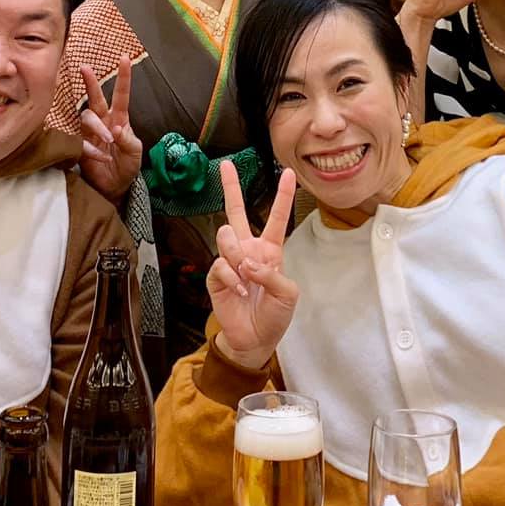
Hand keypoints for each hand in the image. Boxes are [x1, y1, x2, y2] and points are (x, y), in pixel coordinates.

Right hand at [78, 57, 143, 200]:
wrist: (115, 186)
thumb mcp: (135, 151)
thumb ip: (127, 139)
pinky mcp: (79, 146)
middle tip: (85, 68)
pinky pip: (81, 141)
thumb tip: (116, 128)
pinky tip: (102, 158)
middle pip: (95, 98)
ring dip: (98, 128)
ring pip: (87, 118)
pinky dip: (92, 149)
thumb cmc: (128, 165)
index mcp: (119, 119)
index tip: (124, 58)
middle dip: (91, 83)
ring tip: (108, 141)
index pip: (121, 95)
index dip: (123, 77)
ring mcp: (89, 133)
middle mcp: (103, 121)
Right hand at [207, 163, 299, 369]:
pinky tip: (240, 290)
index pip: (276, 218)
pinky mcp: (216, 276)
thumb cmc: (275, 316)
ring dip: (237, 254)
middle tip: (225, 166)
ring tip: (246, 274)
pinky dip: (232, 278)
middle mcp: (248, 250)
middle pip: (237, 213)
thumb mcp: (288, 294)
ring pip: (226, 236)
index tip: (288, 173)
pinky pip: (220, 264)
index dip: (282, 196)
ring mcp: (230, 262)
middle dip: (231, 188)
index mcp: (270, 251)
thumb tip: (248, 262)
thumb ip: (273, 274)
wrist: (255, 339)